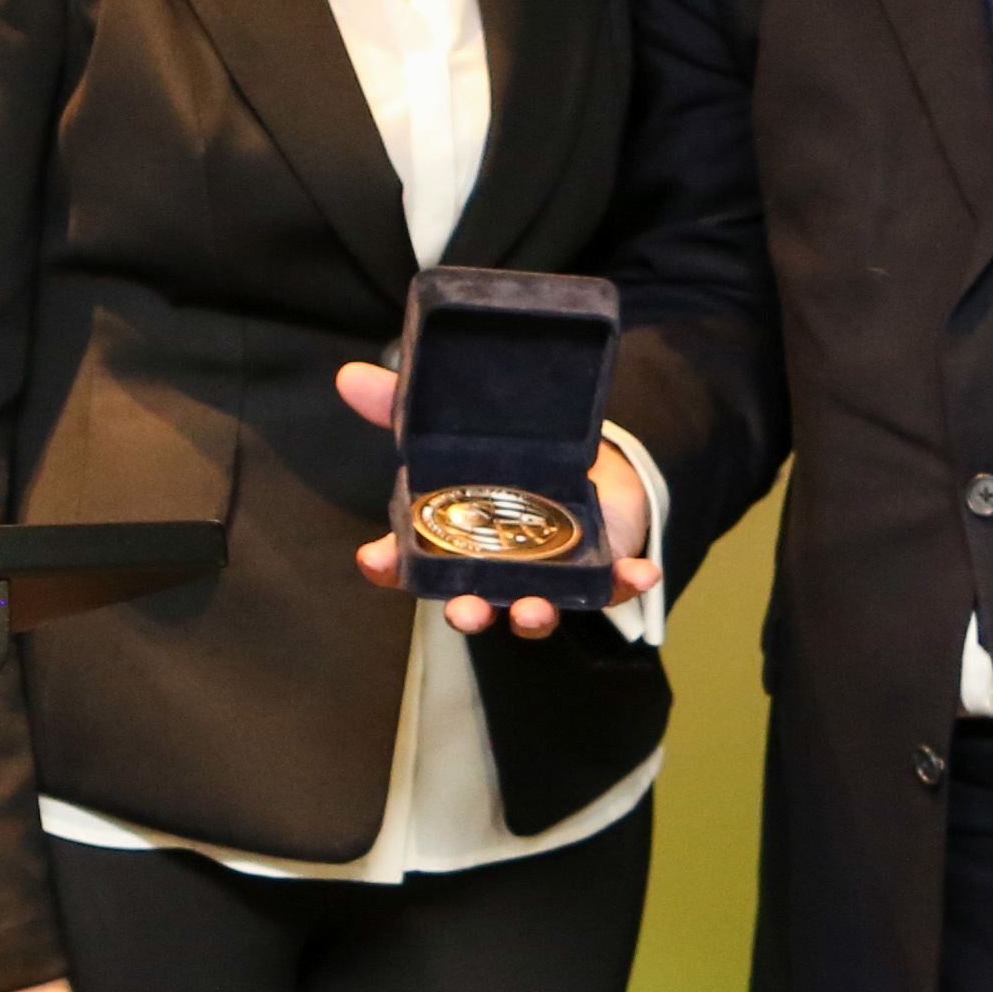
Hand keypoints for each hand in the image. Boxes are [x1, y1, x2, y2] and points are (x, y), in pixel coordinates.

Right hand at [339, 357, 660, 636]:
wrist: (573, 464)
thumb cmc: (497, 463)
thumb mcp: (449, 431)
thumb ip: (402, 409)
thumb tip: (349, 376)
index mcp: (451, 542)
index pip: (408, 563)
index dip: (389, 566)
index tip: (373, 560)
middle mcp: (492, 571)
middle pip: (472, 604)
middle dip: (467, 613)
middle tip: (464, 611)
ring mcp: (544, 576)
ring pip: (536, 609)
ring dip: (535, 616)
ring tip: (533, 610)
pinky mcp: (595, 570)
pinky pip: (612, 584)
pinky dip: (628, 581)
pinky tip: (642, 572)